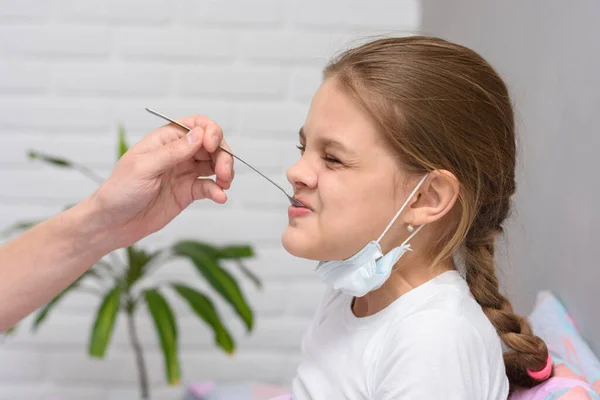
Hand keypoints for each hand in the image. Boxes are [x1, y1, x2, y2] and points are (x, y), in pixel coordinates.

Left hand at [84, 115, 233, 250]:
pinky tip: (219, 197)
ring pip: (214, 164)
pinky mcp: (187, 192)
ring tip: (225, 183)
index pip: (197, 125)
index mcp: (165, 140)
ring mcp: (184, 173)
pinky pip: (209, 187)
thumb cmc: (119, 191)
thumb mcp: (144, 168)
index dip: (210, 132)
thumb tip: (199, 135)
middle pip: (211, 145)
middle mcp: (178, 153)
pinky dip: (218, 191)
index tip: (212, 146)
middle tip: (224, 172)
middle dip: (223, 155)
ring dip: (225, 171)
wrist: (112, 224)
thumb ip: (173, 152)